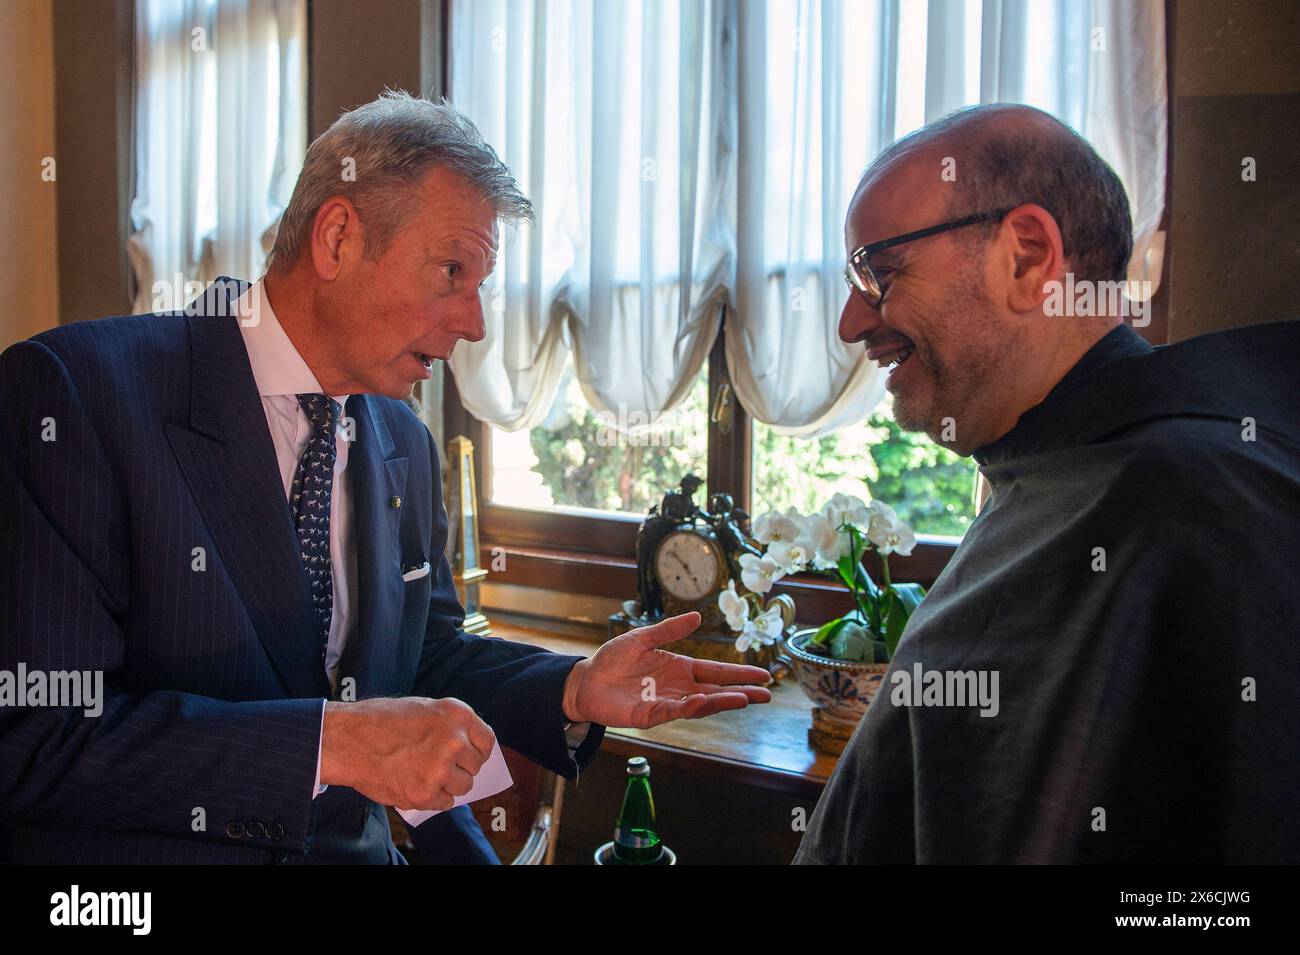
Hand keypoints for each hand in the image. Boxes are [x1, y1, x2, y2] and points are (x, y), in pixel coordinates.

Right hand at [320, 697, 494, 810]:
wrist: (348, 739)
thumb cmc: (381, 721)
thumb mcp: (424, 708)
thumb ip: (450, 727)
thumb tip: (468, 751)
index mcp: (457, 715)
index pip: (488, 741)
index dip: (477, 751)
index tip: (468, 756)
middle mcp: (454, 741)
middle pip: (475, 766)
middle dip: (460, 768)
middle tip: (437, 764)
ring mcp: (441, 769)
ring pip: (464, 787)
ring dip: (448, 785)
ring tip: (424, 773)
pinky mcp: (425, 793)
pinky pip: (445, 803)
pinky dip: (433, 799)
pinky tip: (414, 783)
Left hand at [562, 612, 772, 727]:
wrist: (586, 681)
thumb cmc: (613, 660)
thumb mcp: (642, 638)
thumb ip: (669, 630)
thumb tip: (697, 617)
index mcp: (680, 668)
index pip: (716, 672)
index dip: (739, 674)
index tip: (763, 675)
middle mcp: (678, 687)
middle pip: (716, 691)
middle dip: (741, 693)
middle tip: (767, 694)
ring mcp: (666, 702)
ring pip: (700, 704)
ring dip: (722, 702)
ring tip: (745, 699)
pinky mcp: (650, 715)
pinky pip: (673, 712)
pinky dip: (690, 707)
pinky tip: (704, 701)